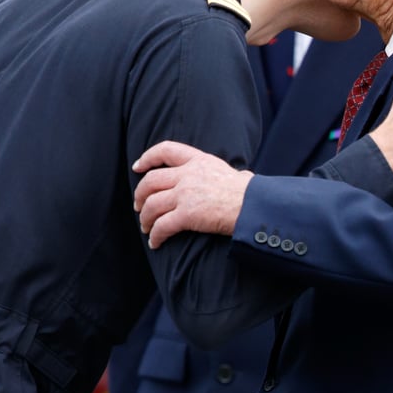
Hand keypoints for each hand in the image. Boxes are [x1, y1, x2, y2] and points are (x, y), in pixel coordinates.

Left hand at [132, 142, 252, 249]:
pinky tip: (155, 243)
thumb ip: (225, 174)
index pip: (166, 150)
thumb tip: (242, 175)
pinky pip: (161, 226)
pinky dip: (155, 236)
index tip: (138, 167)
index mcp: (199, 160)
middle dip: (140, 195)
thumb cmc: (250, 194)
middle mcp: (188, 174)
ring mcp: (186, 194)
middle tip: (138, 206)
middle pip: (151, 181)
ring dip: (145, 218)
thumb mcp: (233, 173)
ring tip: (146, 228)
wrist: (255, 207)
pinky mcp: (186, 214)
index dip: (148, 158)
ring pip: (151, 205)